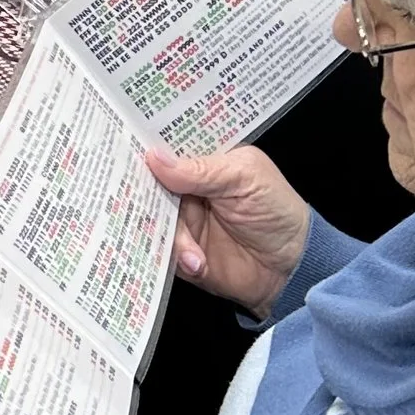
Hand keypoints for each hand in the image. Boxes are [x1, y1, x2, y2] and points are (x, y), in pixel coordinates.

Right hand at [148, 143, 312, 312]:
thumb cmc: (277, 212)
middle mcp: (187, 188)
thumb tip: (153, 156)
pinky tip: (196, 264)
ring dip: (175, 239)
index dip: (146, 147)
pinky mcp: (182, 251)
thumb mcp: (243, 178)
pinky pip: (162, 250)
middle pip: (150, 184)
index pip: (167, 147)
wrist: (292, 268)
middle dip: (144, 195)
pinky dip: (177, 258)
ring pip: (153, 220)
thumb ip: (199, 170)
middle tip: (146, 206)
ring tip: (196, 256)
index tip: (122, 147)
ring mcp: (182, 220)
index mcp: (204, 161)